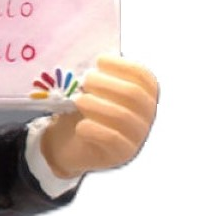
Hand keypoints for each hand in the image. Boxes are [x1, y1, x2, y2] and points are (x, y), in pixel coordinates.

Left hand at [40, 56, 158, 179]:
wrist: (69, 145)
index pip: (144, 76)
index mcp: (144, 94)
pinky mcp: (122, 155)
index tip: (99, 60)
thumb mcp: (93, 88)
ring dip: (96, 104)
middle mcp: (147, 116)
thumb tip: (95, 60)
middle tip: (85, 80)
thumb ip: (99, 74)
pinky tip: (80, 126)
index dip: (122, 65)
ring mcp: (137, 137)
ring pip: (123, 116)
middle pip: (134, 94)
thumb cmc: (85, 110)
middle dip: (107, 83)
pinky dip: (93, 128)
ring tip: (78, 100)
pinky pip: (112, 139)